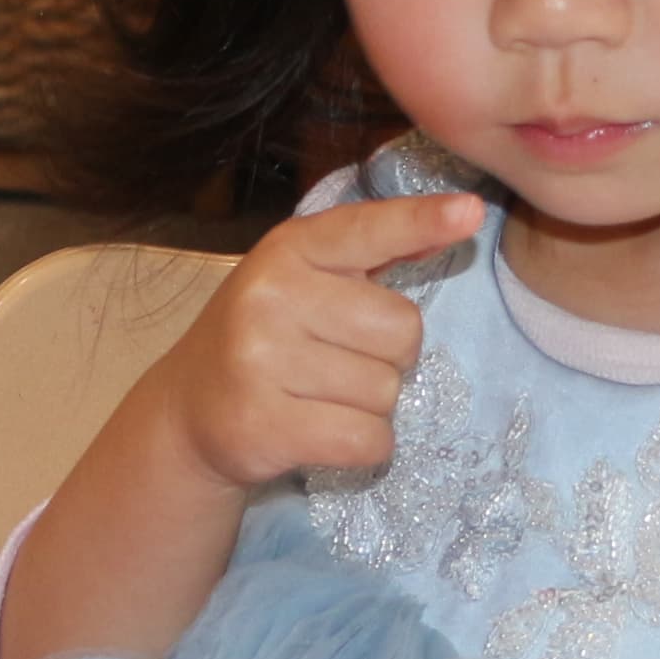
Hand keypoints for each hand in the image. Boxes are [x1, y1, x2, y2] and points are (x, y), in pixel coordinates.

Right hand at [144, 188, 492, 494]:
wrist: (189, 410)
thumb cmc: (265, 336)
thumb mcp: (305, 277)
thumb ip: (376, 251)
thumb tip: (460, 217)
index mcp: (288, 250)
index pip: (366, 230)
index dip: (420, 221)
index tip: (470, 212)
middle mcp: (271, 297)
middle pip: (402, 330)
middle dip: (388, 357)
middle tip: (337, 360)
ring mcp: (262, 362)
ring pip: (386, 393)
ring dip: (369, 406)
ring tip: (318, 396)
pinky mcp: (266, 426)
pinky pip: (368, 440)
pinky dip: (362, 446)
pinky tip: (321, 431)